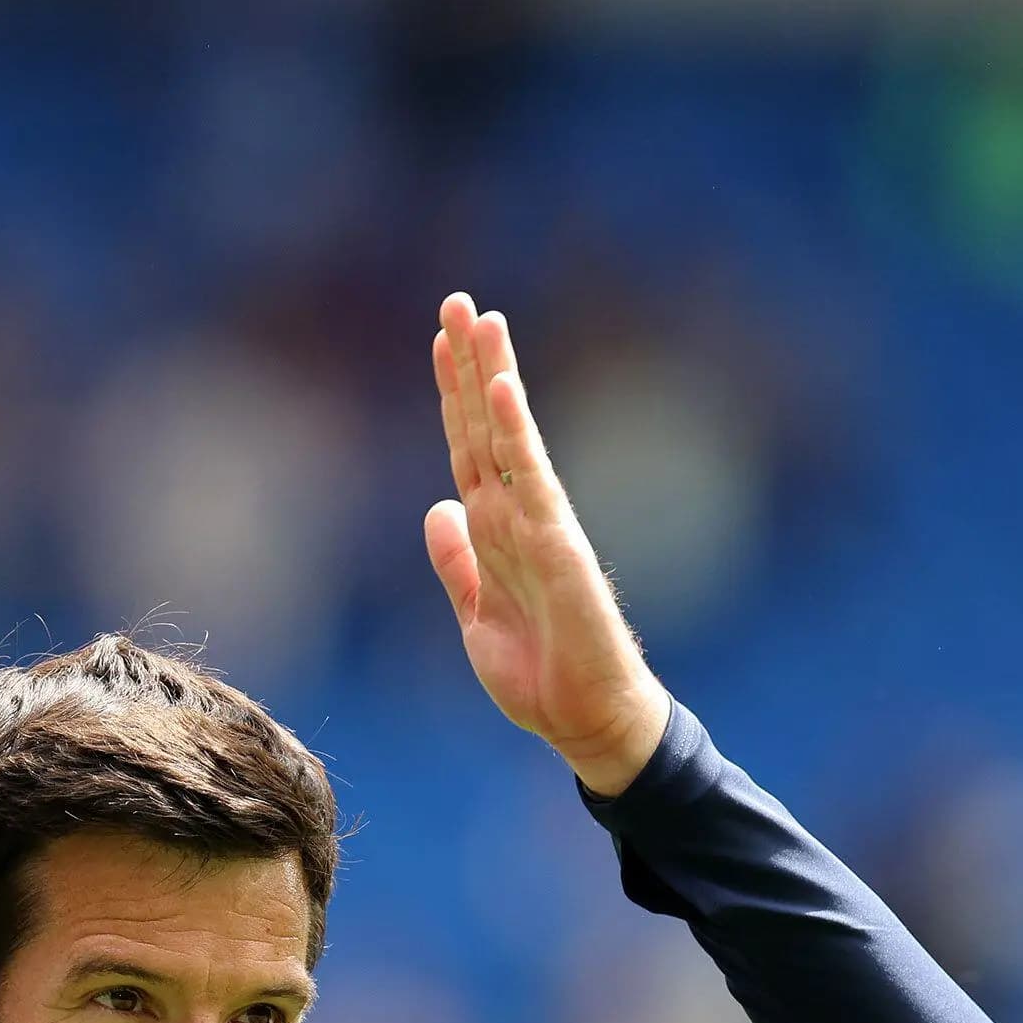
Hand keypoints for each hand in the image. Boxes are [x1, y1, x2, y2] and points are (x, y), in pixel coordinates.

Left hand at [423, 291, 671, 793]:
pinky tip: (502, 388)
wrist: (585, 722)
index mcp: (495, 532)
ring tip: (482, 318)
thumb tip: (437, 508)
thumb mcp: (475, 616)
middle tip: (457, 301)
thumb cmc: (540, 676)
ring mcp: (541, 525)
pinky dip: (515, 433)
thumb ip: (456, 563)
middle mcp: (518, 516)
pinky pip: (532, 479)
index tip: (440, 342)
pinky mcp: (560, 546)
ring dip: (494, 376)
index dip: (452, 396)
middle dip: (470, 364)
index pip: (468, 447)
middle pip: (485, 427)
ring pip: (509, 438)